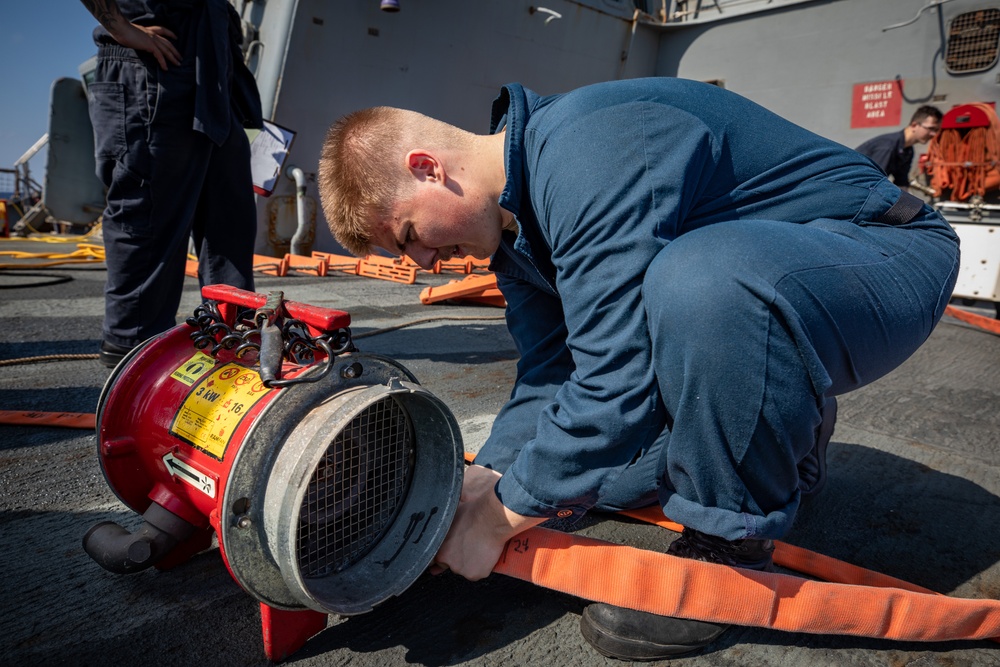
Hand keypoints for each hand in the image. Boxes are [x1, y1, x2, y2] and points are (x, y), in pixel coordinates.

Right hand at [112, 22, 180, 69]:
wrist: (120, 27)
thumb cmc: (122, 30)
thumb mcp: (133, 32)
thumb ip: (139, 37)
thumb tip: (138, 42)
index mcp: (149, 30)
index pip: (162, 30)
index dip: (170, 34)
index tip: (176, 37)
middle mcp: (152, 34)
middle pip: (167, 43)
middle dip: (175, 50)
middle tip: (180, 57)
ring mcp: (152, 39)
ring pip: (166, 50)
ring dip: (173, 58)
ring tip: (178, 64)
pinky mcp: (150, 45)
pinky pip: (159, 55)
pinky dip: (163, 62)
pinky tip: (165, 68)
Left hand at [430, 465, 545, 580]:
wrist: (491, 517)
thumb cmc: (470, 514)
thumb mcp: (449, 519)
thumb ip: (440, 529)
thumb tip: (428, 521)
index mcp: (440, 552)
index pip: (436, 561)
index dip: (444, 555)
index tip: (447, 553)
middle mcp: (449, 564)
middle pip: (453, 565)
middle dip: (459, 557)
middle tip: (469, 543)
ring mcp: (464, 570)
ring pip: (467, 568)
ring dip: (471, 561)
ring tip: (478, 545)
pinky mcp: (478, 573)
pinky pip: (480, 571)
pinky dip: (483, 565)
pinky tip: (485, 552)